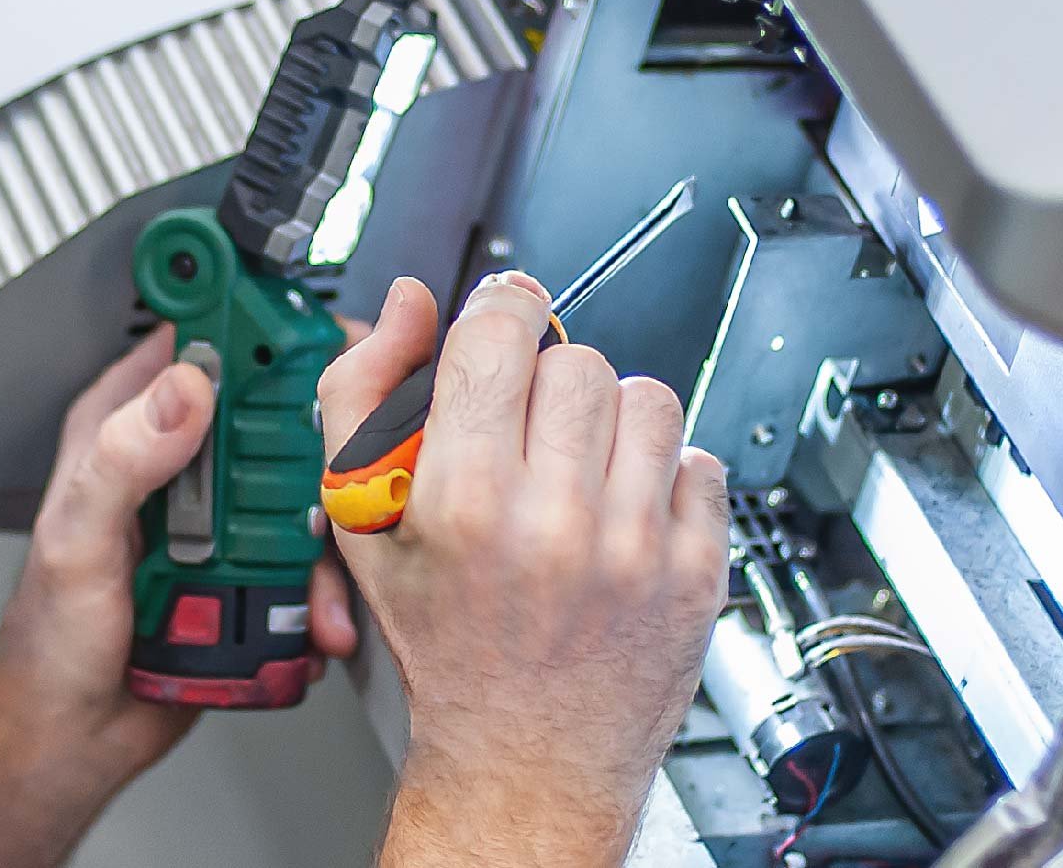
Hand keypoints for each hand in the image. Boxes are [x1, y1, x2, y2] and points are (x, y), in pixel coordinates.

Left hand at [0, 327, 361, 780]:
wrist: (70, 733)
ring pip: (302, 490)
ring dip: (327, 540)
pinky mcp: (246, 571)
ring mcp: (217, 517)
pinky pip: (305, 563)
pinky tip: (314, 622)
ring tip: (321, 587)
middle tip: (344, 479)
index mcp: (125, 426)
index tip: (313, 333)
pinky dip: (322, 593)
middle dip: (321, 445)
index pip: (197, 340)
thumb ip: (122, 459)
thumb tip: (185, 389)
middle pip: (274, 412)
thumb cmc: (48, 639)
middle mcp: (177, 462)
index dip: (256, 324)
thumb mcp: (76, 538)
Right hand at [319, 274, 728, 859]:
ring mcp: (635, 548)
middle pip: (577, 360)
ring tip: (580, 470)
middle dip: (548, 382)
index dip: (499, 311)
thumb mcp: (360, 520)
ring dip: (612, 421)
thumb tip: (406, 305)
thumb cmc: (442, 639)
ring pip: (648, 398)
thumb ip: (364, 394)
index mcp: (462, 500)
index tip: (501, 322)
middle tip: (528, 432)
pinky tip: (623, 513)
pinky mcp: (696, 572)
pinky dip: (667, 477)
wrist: (522, 757)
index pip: (499, 334)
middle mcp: (553, 522)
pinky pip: (702, 463)